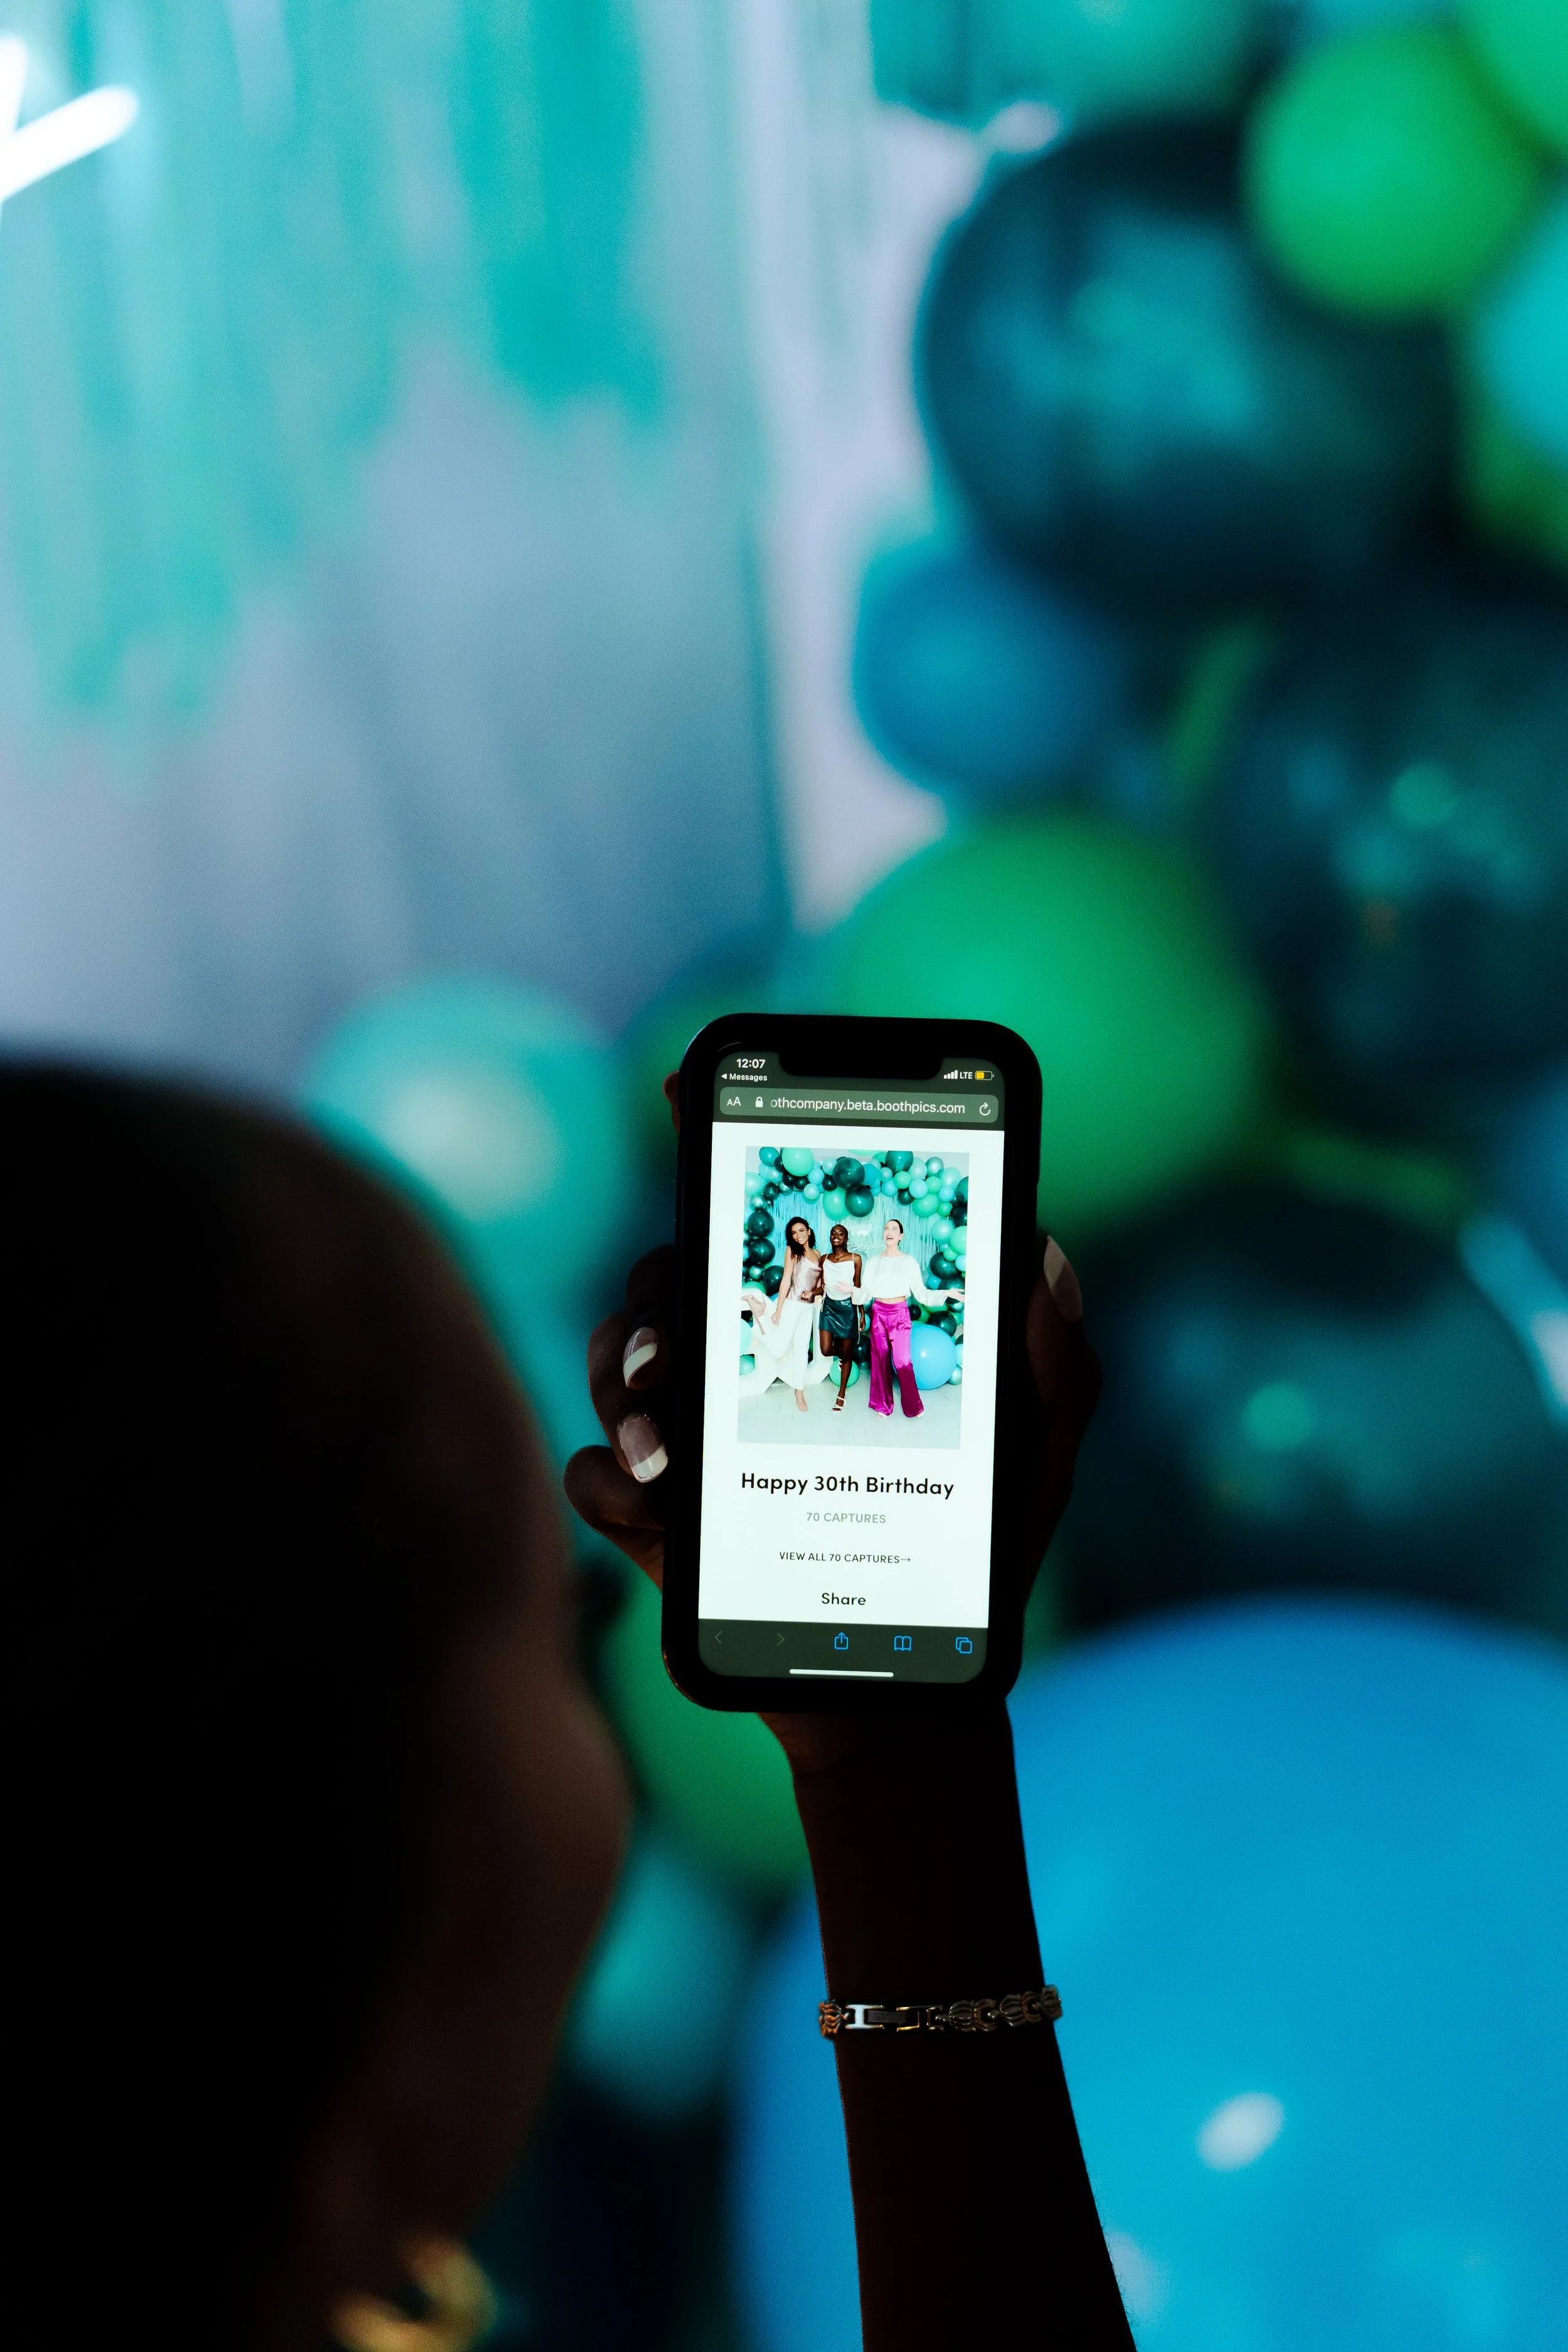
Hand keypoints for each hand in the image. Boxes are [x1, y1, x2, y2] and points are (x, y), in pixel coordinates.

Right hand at [564, 1235, 1097, 1773]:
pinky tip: (654, 1501)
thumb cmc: (970, 1553)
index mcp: (814, 1336)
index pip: (748, 1242)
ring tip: (660, 1450)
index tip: (701, 1161)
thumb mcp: (1033, 1458)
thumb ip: (1050, 1361)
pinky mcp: (652, 1522)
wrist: (910, 1682)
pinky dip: (605, 1478)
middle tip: (667, 1357)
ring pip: (610, 1369)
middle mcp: (736, 1373)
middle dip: (648, 1307)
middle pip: (660, 1291)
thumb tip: (1041, 1247)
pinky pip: (590, 1477)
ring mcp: (686, 1443)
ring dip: (617, 1390)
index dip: (714, 1190)